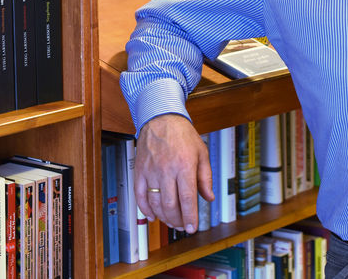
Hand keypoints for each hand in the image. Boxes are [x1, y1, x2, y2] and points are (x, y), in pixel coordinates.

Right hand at [134, 113, 213, 231]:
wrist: (161, 119)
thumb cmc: (182, 134)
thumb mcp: (202, 152)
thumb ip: (206, 177)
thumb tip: (208, 197)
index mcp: (184, 165)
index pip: (188, 198)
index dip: (190, 217)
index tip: (192, 228)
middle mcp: (167, 170)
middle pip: (171, 205)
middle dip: (178, 220)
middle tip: (183, 226)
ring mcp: (151, 171)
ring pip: (155, 203)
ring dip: (164, 217)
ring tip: (172, 221)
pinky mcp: (139, 171)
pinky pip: (140, 196)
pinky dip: (145, 209)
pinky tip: (153, 216)